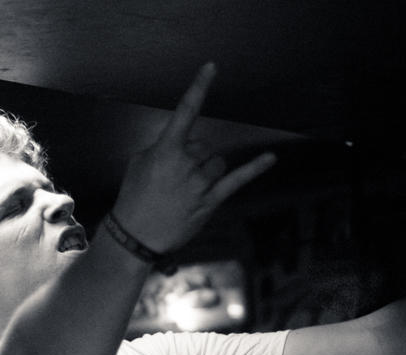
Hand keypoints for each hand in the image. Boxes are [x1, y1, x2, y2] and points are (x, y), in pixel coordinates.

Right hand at [111, 63, 276, 253]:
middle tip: (172, 180)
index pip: (185, 111)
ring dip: (205, 172)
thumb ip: (163, 147)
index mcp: (165, 150)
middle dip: (191, 159)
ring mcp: (200, 184)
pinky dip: (255, 168)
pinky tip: (271, 158)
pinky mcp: (210, 201)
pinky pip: (237, 180)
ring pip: (216, 163)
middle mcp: (185, 164)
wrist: (135, 236)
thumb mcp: (139, 163)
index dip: (199, 87)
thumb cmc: (134, 198)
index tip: (211, 67)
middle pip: (203, 146)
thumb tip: (185, 146)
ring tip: (185, 191)